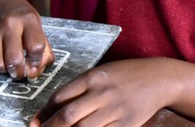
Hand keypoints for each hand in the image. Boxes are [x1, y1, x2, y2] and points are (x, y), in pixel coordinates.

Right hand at [0, 0, 54, 79]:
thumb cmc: (21, 15)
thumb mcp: (37, 24)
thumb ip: (43, 48)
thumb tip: (36, 72)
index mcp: (28, 19)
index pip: (35, 47)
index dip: (37, 61)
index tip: (35, 62)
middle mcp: (10, 24)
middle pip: (15, 60)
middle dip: (20, 73)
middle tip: (22, 73)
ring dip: (5, 72)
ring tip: (10, 67)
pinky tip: (1, 60)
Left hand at [30, 58, 174, 126]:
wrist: (158, 79)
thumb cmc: (126, 75)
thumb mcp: (101, 73)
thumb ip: (80, 89)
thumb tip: (53, 109)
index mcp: (93, 77)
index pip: (60, 97)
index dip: (43, 113)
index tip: (35, 122)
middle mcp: (102, 93)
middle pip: (67, 116)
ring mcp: (114, 111)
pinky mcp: (126, 125)